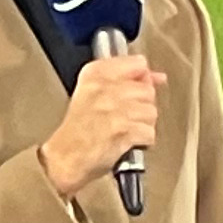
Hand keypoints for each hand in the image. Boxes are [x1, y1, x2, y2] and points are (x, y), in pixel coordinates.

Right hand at [38, 51, 159, 200]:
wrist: (64, 159)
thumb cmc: (78, 131)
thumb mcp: (94, 94)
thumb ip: (126, 79)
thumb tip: (157, 77)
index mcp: (94, 74)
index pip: (137, 63)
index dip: (143, 78)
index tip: (135, 89)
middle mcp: (103, 88)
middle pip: (148, 90)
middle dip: (142, 106)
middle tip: (124, 117)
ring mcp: (114, 108)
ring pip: (151, 111)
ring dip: (142, 125)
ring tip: (124, 130)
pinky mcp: (122, 129)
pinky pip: (149, 132)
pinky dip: (142, 141)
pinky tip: (126, 141)